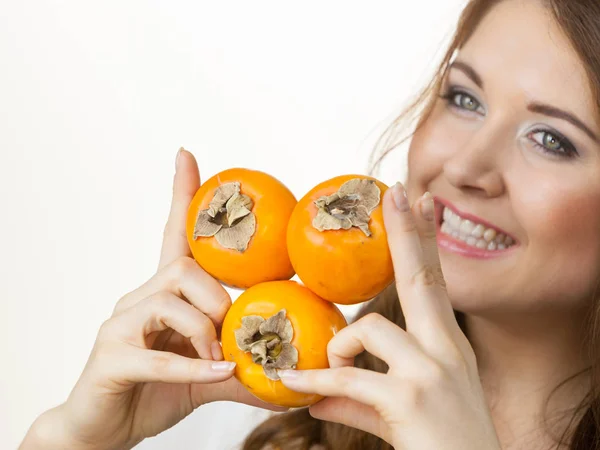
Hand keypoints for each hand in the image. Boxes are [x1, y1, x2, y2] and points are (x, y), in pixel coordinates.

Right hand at [21, 149, 282, 449]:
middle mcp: (138, 300)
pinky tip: (217, 371)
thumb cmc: (154, 391)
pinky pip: (156, 353)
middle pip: (182, 268)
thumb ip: (242, 370)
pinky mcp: (111, 357)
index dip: (181, 197)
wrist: (104, 430)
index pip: (173, 236)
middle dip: (215, 296)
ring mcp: (120, 326)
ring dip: (204, 328)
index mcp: (162, 295)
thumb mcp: (207, 376)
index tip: (187, 156)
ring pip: (167, 300)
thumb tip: (290, 379)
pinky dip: (192, 363)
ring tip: (220, 358)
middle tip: (230, 329)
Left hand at [277, 183, 500, 448]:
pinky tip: (294, 382)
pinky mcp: (409, 399)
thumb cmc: (443, 446)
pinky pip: (346, 379)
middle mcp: (445, 350)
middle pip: (422, 278)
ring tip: (332, 375)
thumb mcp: (399, 413)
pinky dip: (315, 381)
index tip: (422, 204)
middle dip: (408, 232)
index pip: (434, 283)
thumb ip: (356, 399)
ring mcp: (431, 372)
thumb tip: (314, 397)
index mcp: (447, 346)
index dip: (425, 241)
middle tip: (399, 191)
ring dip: (339, 352)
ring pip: (366, 331)